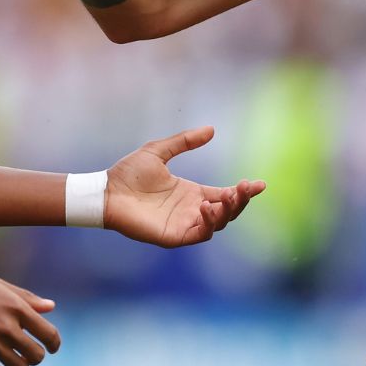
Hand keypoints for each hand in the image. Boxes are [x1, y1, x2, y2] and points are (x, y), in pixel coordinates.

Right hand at [0, 265, 60, 365]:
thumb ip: (27, 298)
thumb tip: (52, 307)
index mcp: (17, 308)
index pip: (49, 334)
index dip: (54, 345)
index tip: (50, 348)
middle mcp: (7, 327)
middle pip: (37, 356)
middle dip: (35, 358)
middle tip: (26, 354)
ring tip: (12, 364)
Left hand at [104, 126, 265, 247]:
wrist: (106, 191)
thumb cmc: (129, 173)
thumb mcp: (160, 150)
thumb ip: (185, 141)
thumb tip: (211, 129)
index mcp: (191, 193)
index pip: (225, 195)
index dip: (243, 191)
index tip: (259, 183)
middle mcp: (191, 210)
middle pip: (227, 212)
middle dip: (241, 201)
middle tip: (246, 187)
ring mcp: (183, 224)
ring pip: (217, 225)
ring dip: (227, 212)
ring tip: (227, 197)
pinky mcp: (173, 236)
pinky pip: (199, 234)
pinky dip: (208, 223)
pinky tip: (207, 207)